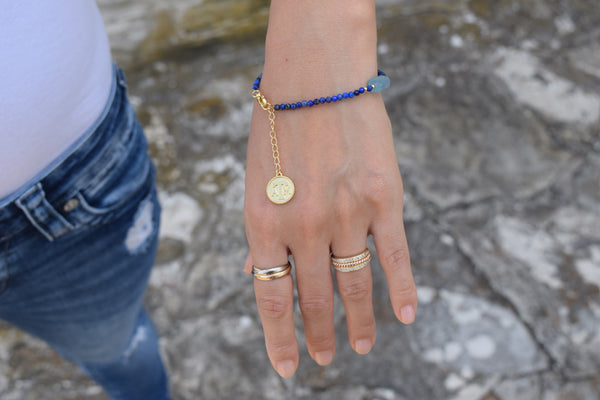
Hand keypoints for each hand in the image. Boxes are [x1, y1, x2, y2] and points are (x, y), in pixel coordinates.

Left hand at [243, 0, 416, 377]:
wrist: (317, 77)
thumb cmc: (278, 128)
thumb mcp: (254, 180)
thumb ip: (258, 230)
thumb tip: (252, 272)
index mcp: (263, 222)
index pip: (271, 298)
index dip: (278, 339)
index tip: (287, 367)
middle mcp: (303, 226)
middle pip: (315, 300)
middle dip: (319, 337)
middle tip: (323, 358)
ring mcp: (346, 214)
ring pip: (355, 286)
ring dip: (359, 324)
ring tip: (361, 346)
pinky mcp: (384, 199)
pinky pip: (395, 257)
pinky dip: (402, 291)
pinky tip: (406, 317)